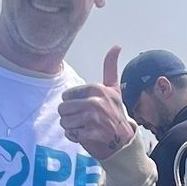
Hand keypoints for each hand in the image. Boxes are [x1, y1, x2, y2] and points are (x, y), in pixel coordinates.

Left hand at [58, 45, 137, 162]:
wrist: (124, 140)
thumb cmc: (115, 112)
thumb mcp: (113, 88)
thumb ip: (111, 67)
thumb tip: (117, 45)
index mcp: (97, 89)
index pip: (66, 96)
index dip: (73, 104)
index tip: (86, 108)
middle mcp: (95, 102)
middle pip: (62, 109)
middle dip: (69, 117)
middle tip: (83, 120)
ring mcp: (94, 118)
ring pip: (64, 122)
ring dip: (71, 127)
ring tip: (84, 127)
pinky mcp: (92, 134)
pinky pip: (71, 134)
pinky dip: (75, 137)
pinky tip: (86, 135)